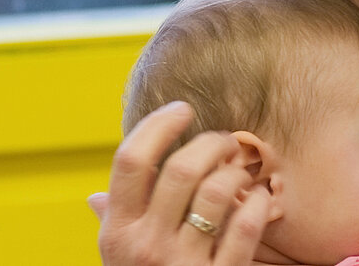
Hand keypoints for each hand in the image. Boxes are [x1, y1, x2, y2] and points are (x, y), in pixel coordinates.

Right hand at [93, 101, 274, 264]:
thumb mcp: (120, 261)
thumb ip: (115, 225)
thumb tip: (96, 197)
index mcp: (117, 232)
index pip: (130, 161)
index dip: (157, 125)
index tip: (182, 109)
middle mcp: (145, 246)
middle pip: (181, 168)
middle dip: (211, 143)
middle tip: (225, 141)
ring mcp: (181, 264)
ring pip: (217, 192)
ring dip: (237, 171)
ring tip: (244, 170)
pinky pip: (245, 229)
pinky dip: (260, 205)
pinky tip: (262, 200)